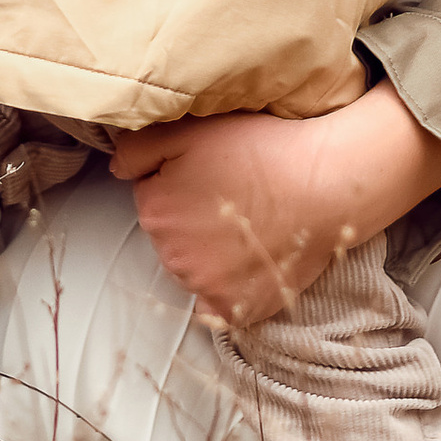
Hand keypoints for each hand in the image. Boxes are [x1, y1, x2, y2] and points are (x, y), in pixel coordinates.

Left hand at [108, 85, 440, 327]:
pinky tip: (255, 256)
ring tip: (251, 222)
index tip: (214, 172)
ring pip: (195, 267)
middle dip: (191, 218)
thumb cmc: (260, 149)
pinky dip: (232, 285)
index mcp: (153, 211)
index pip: (152, 197)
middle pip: (170, 235)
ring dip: (212, 251)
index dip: (181, 180)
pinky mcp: (236, 311)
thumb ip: (136, 147)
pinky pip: (220, 302)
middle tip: (235, 194)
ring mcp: (204, 289)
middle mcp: (170, 258)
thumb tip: (115, 168)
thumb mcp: (189, 129)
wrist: (325, 183)